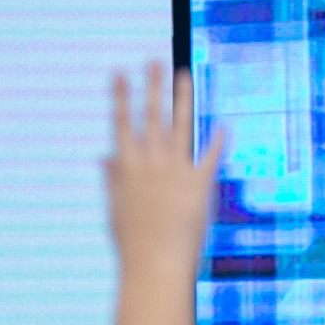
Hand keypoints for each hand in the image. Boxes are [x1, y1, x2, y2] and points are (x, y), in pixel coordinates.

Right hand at [107, 63, 223, 324]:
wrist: (156, 264)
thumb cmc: (133, 241)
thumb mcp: (117, 208)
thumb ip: (112, 178)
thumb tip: (102, 156)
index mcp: (127, 168)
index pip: (121, 124)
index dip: (120, 97)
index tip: (119, 72)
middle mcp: (150, 164)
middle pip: (151, 117)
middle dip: (152, 86)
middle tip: (155, 60)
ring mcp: (175, 172)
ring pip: (179, 126)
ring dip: (181, 99)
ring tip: (183, 75)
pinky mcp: (198, 185)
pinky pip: (210, 156)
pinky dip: (216, 140)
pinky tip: (222, 123)